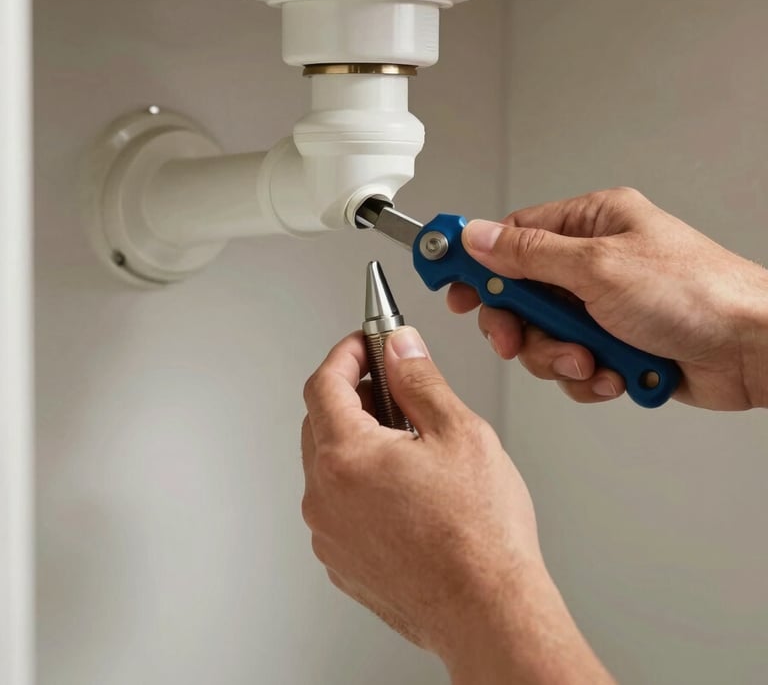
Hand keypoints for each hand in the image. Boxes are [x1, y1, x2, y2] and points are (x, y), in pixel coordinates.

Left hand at [301, 328, 612, 683]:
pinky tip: (404, 489)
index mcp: (346, 456)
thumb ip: (419, 380)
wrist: (489, 612)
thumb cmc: (480, 534)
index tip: (365, 343)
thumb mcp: (458, 431)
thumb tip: (401, 348)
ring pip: (329, 466)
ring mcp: (329, 535)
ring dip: (358, 441)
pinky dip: (360, 484)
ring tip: (410, 445)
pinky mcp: (342, 562)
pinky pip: (338, 506)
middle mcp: (324, 497)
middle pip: (321, 422)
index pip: (324, 383)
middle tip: (394, 388)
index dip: (346, 354)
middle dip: (354, 395)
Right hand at [448, 187, 767, 409]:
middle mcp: (594, 263)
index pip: (511, 234)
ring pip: (544, 337)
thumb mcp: (598, 267)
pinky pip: (573, 366)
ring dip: (561, 357)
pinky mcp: (616, 345)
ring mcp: (605, 307)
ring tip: (592, 358)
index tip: (444, 274)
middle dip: (521, 324)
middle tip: (517, 336)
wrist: (754, 350)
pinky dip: (590, 376)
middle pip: (520, 293)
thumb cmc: (698, 293)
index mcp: (590, 225)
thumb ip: (528, 254)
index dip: (474, 258)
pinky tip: (617, 372)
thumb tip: (478, 237)